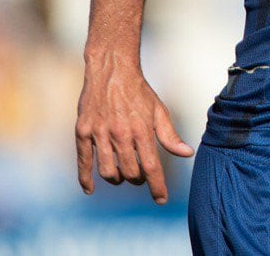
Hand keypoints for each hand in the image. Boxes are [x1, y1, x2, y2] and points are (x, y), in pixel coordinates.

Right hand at [76, 51, 193, 204]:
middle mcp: (121, 134)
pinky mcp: (83, 131)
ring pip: (108, 171)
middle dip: (138, 179)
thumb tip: (186, 153)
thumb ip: (170, 135)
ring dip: (117, 178)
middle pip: (130, 172)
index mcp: (142, 130)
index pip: (152, 167)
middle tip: (140, 176)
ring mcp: (99, 134)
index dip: (157, 187)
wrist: (111, 70)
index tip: (161, 200)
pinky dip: (85, 179)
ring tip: (122, 174)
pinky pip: (83, 162)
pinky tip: (90, 189)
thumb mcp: (159, 111)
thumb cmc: (139, 91)